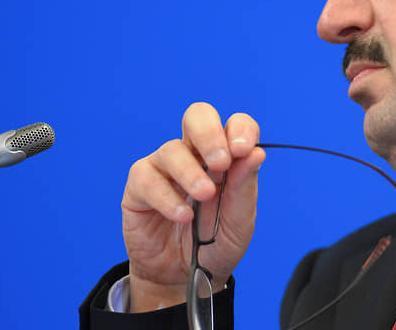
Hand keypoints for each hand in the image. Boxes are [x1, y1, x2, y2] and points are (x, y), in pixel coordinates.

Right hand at [120, 102, 265, 311]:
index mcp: (226, 157)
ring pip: (172, 149)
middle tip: (221, 162)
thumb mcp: (239, 221)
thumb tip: (256, 152)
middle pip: (198, 116)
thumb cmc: (215, 244)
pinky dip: (167, 197)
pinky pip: (148, 178)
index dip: (241, 129)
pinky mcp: (139, 186)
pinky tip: (182, 216)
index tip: (244, 150)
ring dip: (191, 172)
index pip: (235, 124)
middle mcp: (194, 154)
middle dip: (210, 134)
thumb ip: (245, 187)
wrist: (184, 277)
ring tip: (204, 197)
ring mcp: (165, 167)